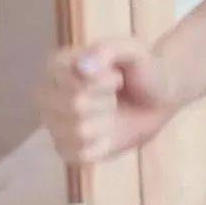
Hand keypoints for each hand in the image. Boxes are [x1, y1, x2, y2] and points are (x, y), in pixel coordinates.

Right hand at [35, 36, 174, 165]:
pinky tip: (108, 133)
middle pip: (74, 105)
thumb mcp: (132, 49)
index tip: (117, 76)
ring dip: (107, 122)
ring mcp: (54, 124)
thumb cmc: (141, 68)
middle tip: (115, 94)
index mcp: (57, 65)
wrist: (157, 98)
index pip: (68, 79)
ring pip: (79, 131)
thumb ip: (108, 50)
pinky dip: (102, 145)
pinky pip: (80, 154)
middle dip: (106, 101)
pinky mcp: (66, 149)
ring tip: (112, 111)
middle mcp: (48, 94)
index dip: (100, 82)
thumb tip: (82, 66)